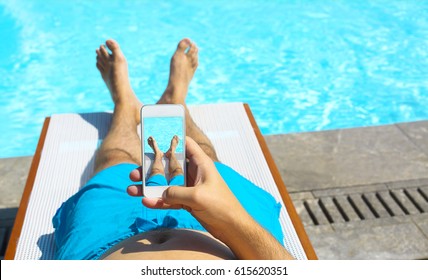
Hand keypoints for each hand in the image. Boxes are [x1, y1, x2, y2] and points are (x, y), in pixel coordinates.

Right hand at [127, 136, 248, 239]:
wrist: (231, 227)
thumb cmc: (221, 206)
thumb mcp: (197, 196)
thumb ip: (176, 192)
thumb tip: (160, 193)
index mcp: (201, 163)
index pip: (185, 144)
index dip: (171, 139)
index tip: (153, 138)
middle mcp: (194, 173)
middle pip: (169, 165)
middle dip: (151, 169)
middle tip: (135, 173)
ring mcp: (189, 187)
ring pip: (165, 183)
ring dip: (149, 186)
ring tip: (131, 190)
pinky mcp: (187, 201)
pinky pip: (168, 198)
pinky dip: (157, 201)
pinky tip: (146, 202)